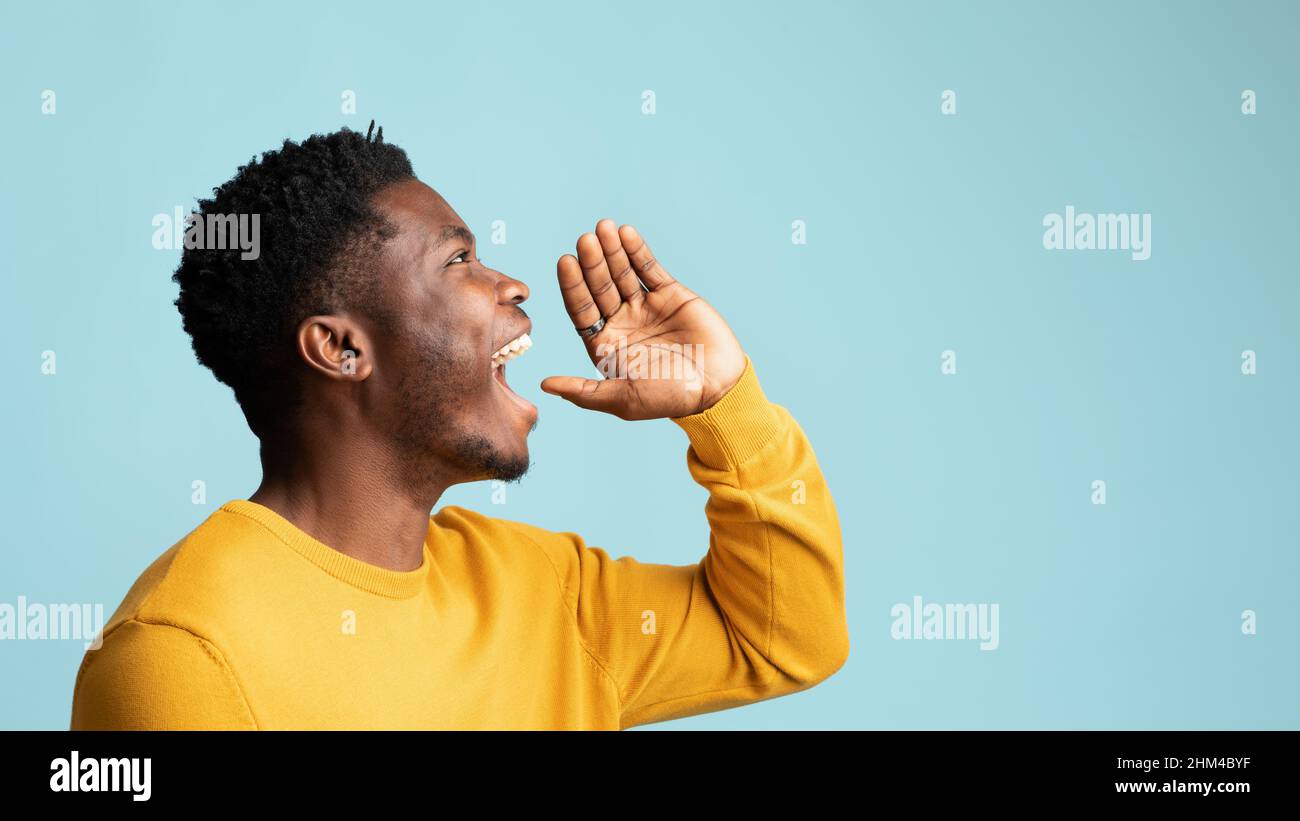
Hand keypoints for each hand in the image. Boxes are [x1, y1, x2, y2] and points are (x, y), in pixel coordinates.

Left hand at [540, 219, 745, 419]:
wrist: (717, 387)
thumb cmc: (669, 399)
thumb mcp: (623, 400)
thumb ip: (584, 391)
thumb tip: (544, 386)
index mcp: (606, 345)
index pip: (581, 310)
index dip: (573, 286)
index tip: (566, 262)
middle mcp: (621, 322)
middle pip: (599, 287)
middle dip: (592, 263)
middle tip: (584, 240)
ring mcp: (645, 306)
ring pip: (622, 273)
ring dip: (612, 251)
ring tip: (603, 228)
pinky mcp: (670, 294)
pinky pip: (650, 268)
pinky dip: (637, 251)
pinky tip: (626, 233)